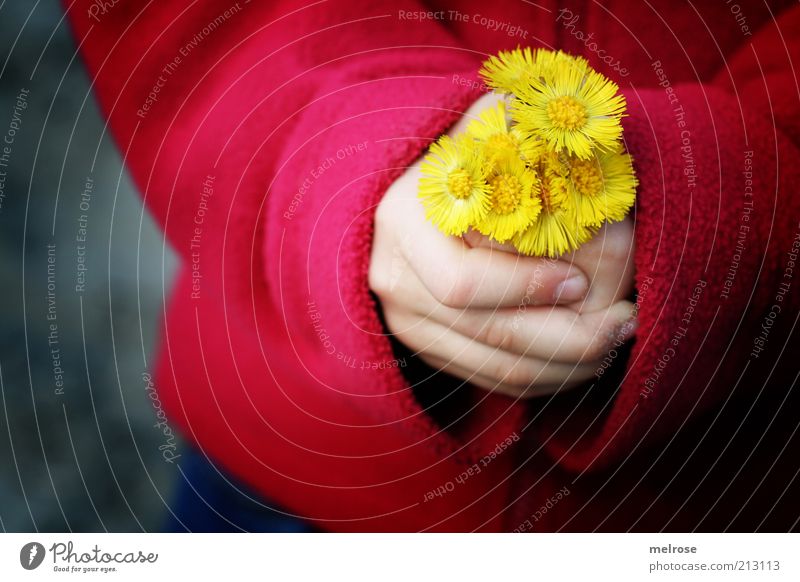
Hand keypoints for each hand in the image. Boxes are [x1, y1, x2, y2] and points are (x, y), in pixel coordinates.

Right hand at [368, 94, 636, 397]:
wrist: (391, 208)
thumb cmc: (446, 166)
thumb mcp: (467, 132)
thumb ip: (506, 122)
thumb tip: (562, 118)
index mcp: (403, 225)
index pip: (462, 283)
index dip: (526, 288)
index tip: (582, 280)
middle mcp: (396, 282)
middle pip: (486, 333)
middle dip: (565, 338)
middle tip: (623, 323)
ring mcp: (408, 323)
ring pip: (495, 368)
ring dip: (565, 365)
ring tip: (617, 342)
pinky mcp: (426, 350)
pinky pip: (490, 380)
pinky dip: (543, 379)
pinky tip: (585, 361)